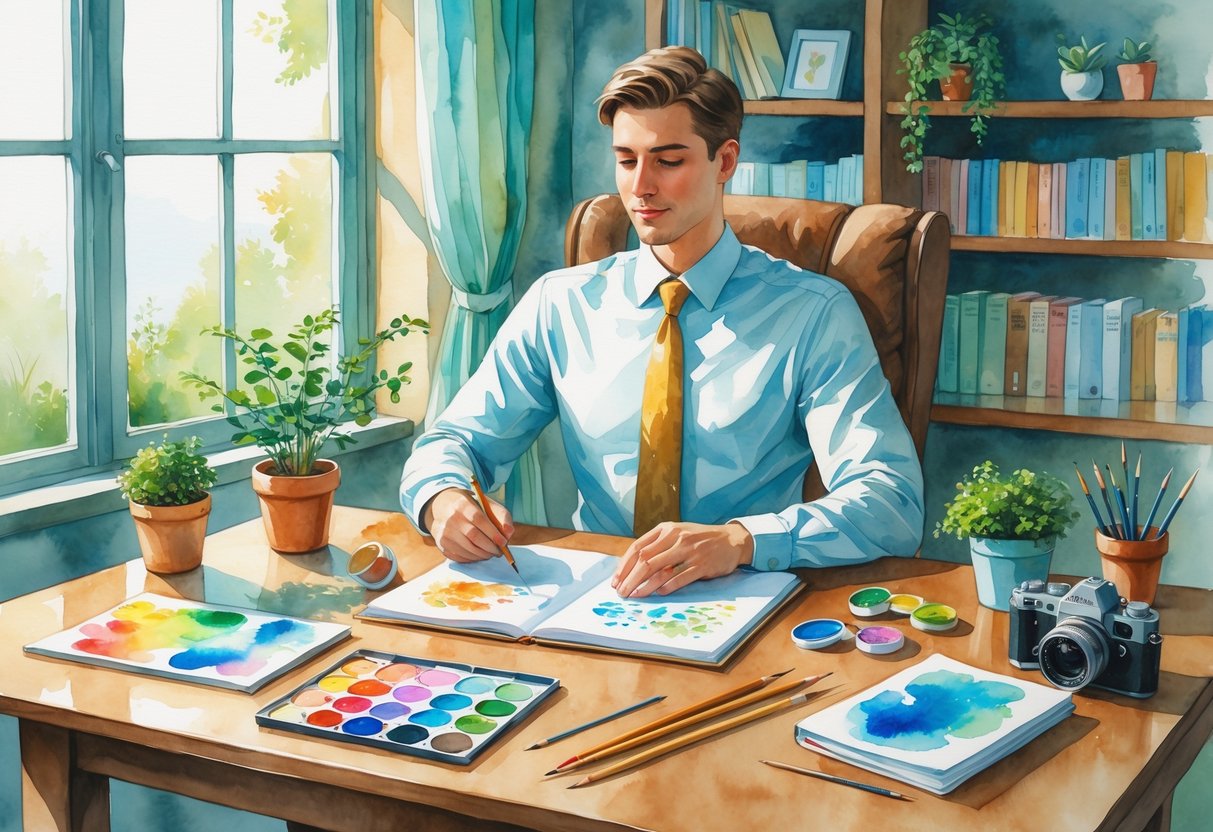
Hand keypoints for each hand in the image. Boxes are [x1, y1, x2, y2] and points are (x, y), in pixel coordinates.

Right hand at [423, 487, 514, 562]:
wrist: (445, 507)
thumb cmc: (472, 507)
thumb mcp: (487, 505)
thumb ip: (502, 516)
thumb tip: (509, 533)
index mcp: (462, 504)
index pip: (479, 519)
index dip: (492, 532)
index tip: (503, 542)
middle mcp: (450, 518)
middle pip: (473, 536)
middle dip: (490, 547)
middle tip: (499, 552)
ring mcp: (443, 532)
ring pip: (467, 549)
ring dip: (483, 555)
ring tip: (491, 553)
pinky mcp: (441, 544)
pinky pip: (459, 556)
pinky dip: (473, 559)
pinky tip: (479, 555)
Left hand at [611, 521, 753, 597]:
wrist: (731, 539)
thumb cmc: (699, 539)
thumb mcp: (677, 533)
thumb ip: (657, 545)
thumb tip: (632, 567)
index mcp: (666, 529)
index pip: (637, 547)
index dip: (624, 566)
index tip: (616, 581)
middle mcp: (676, 538)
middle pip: (644, 560)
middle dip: (629, 579)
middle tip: (621, 593)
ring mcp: (689, 551)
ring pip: (659, 571)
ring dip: (644, 586)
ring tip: (634, 596)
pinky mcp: (702, 565)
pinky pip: (679, 578)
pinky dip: (666, 588)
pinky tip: (657, 594)